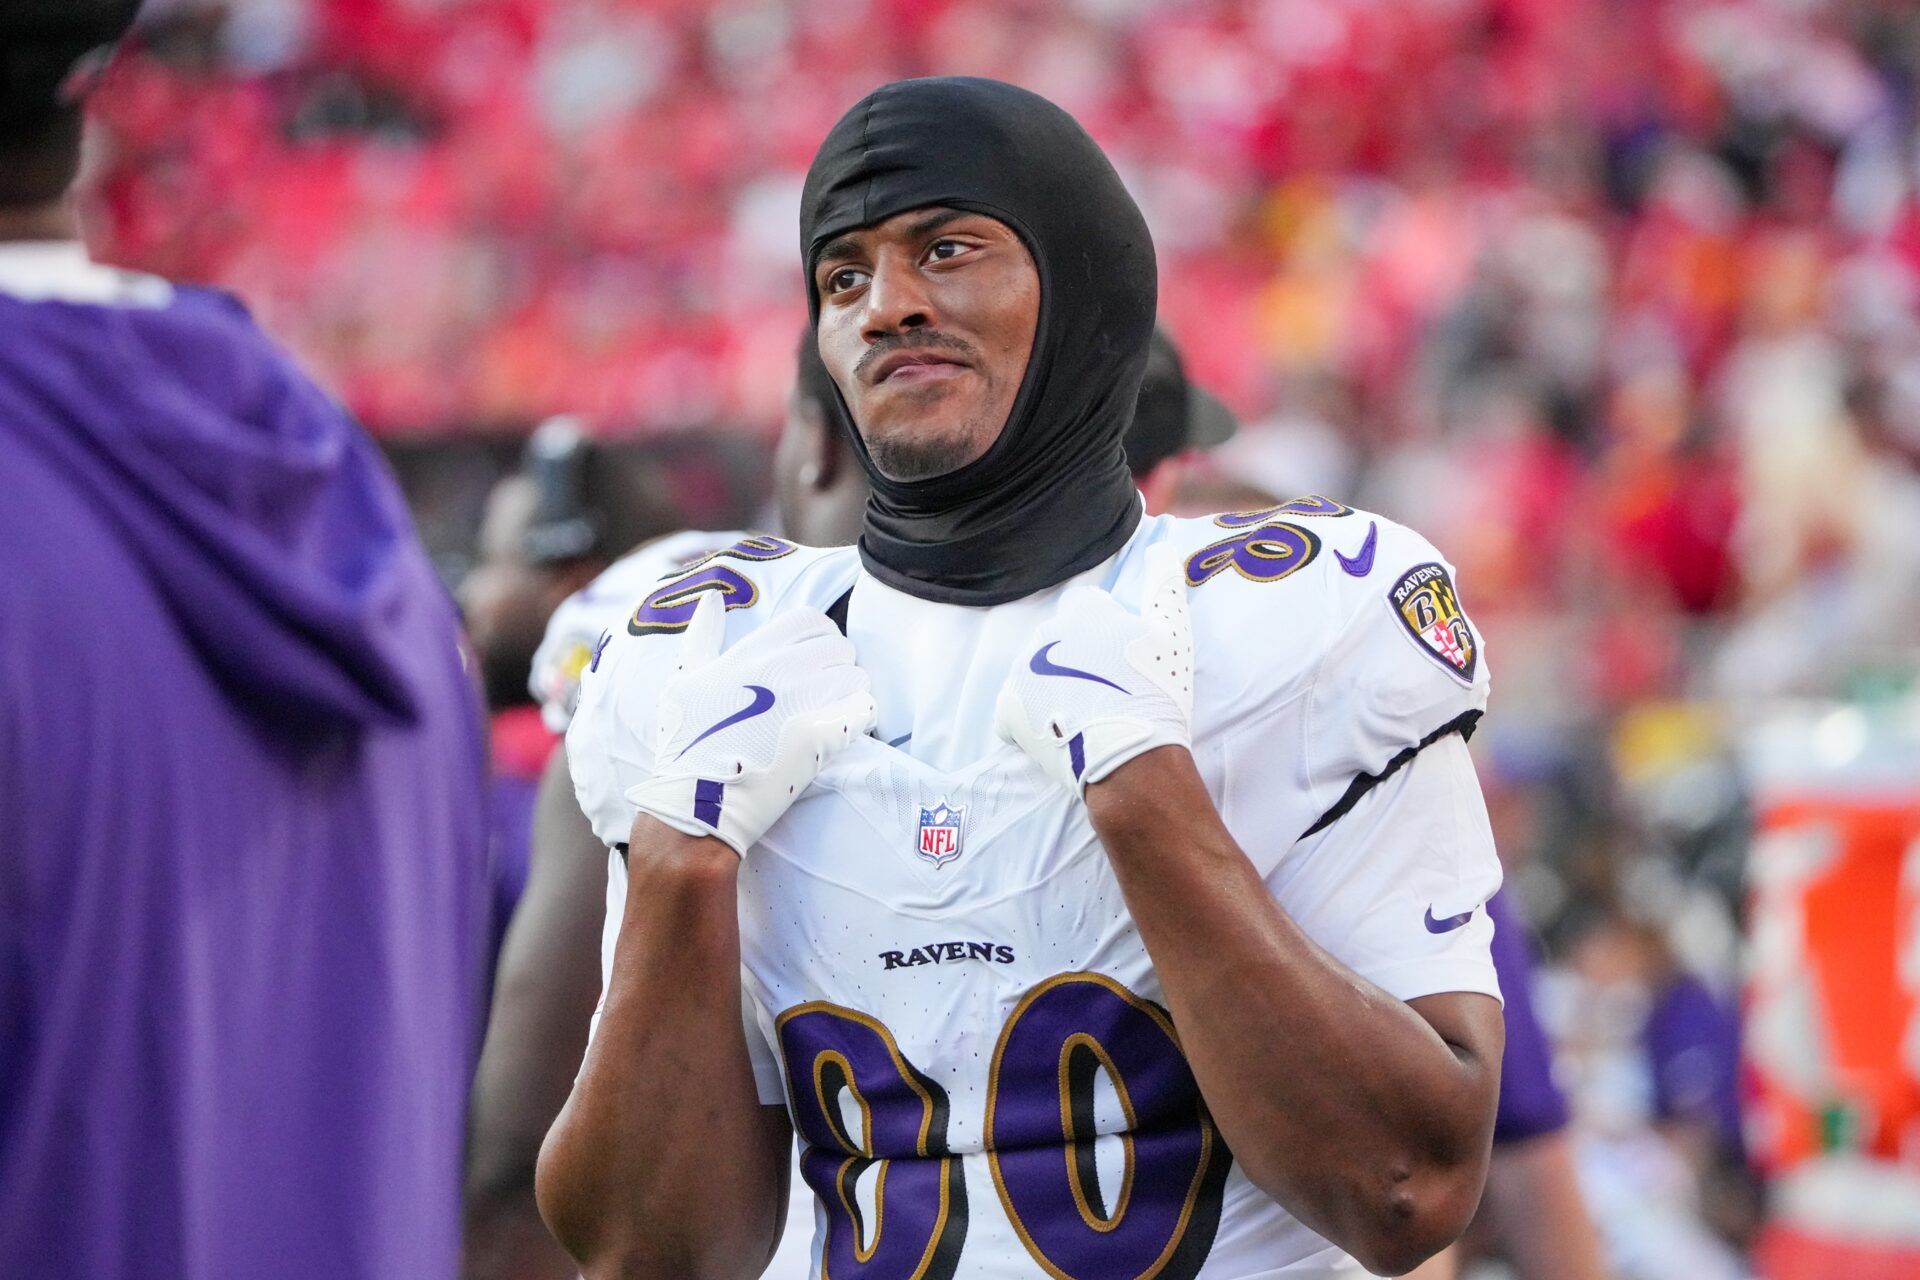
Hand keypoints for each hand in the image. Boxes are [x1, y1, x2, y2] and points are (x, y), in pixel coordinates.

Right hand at [625, 591, 875, 854]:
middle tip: (824, 691)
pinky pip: (865, 708)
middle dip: (837, 665)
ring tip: (834, 711)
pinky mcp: (824, 736)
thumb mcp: (680, 682)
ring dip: (851, 691)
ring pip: (856, 676)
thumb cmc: (685, 746)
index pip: (810, 620)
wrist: (698, 804)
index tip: (811, 661)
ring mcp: (804, 702)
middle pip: (839, 647)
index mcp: (750, 653)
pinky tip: (847, 728)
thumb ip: (701, 635)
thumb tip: (711, 596)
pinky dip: (862, 715)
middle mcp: (780, 670)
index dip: (818, 638)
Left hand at [994, 543, 1193, 794]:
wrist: (1133, 758)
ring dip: (1053, 686)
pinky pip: (1012, 707)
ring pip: (1035, 671)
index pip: (1086, 609)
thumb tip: (1160, 546)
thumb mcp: (1174, 631)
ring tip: (1084, 713)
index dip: (1105, 633)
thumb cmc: (1158, 692)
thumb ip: (1164, 583)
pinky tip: (1055, 727)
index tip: (1120, 658)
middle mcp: (1046, 634)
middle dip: (1077, 659)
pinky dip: (1029, 718)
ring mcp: (1023, 672)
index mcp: (1082, 612)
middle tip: (1106, 690)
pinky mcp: (1009, 710)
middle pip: (1059, 640)